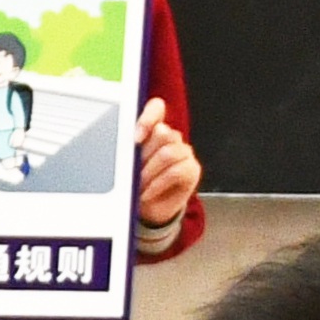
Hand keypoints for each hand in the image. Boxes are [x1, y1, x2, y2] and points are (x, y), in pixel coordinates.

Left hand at [133, 105, 202, 244]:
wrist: (149, 210)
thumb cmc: (136, 185)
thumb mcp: (127, 166)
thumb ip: (130, 151)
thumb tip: (129, 144)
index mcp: (153, 130)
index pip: (157, 108)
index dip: (148, 118)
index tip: (136, 138)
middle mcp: (171, 138)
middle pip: (163, 133)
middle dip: (144, 155)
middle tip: (133, 172)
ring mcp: (184, 152)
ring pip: (168, 152)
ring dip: (149, 172)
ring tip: (138, 185)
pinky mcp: (192, 169)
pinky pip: (176, 171)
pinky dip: (158, 184)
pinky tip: (147, 192)